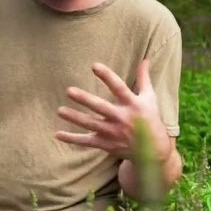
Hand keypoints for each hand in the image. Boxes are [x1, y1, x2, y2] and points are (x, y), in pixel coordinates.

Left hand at [55, 60, 171, 160]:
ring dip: (75, 117)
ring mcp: (112, 132)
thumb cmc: (149, 119)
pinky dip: (72, 139)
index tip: (94, 66)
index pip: (118, 87)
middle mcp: (121, 117)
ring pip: (90, 124)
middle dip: (84, 99)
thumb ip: (143, 78)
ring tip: (60, 110)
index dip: (107, 76)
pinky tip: (58, 134)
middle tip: (69, 91)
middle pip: (100, 107)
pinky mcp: (106, 144)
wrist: (153, 150)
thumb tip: (144, 59)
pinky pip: (87, 141)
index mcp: (132, 104)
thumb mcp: (149, 98)